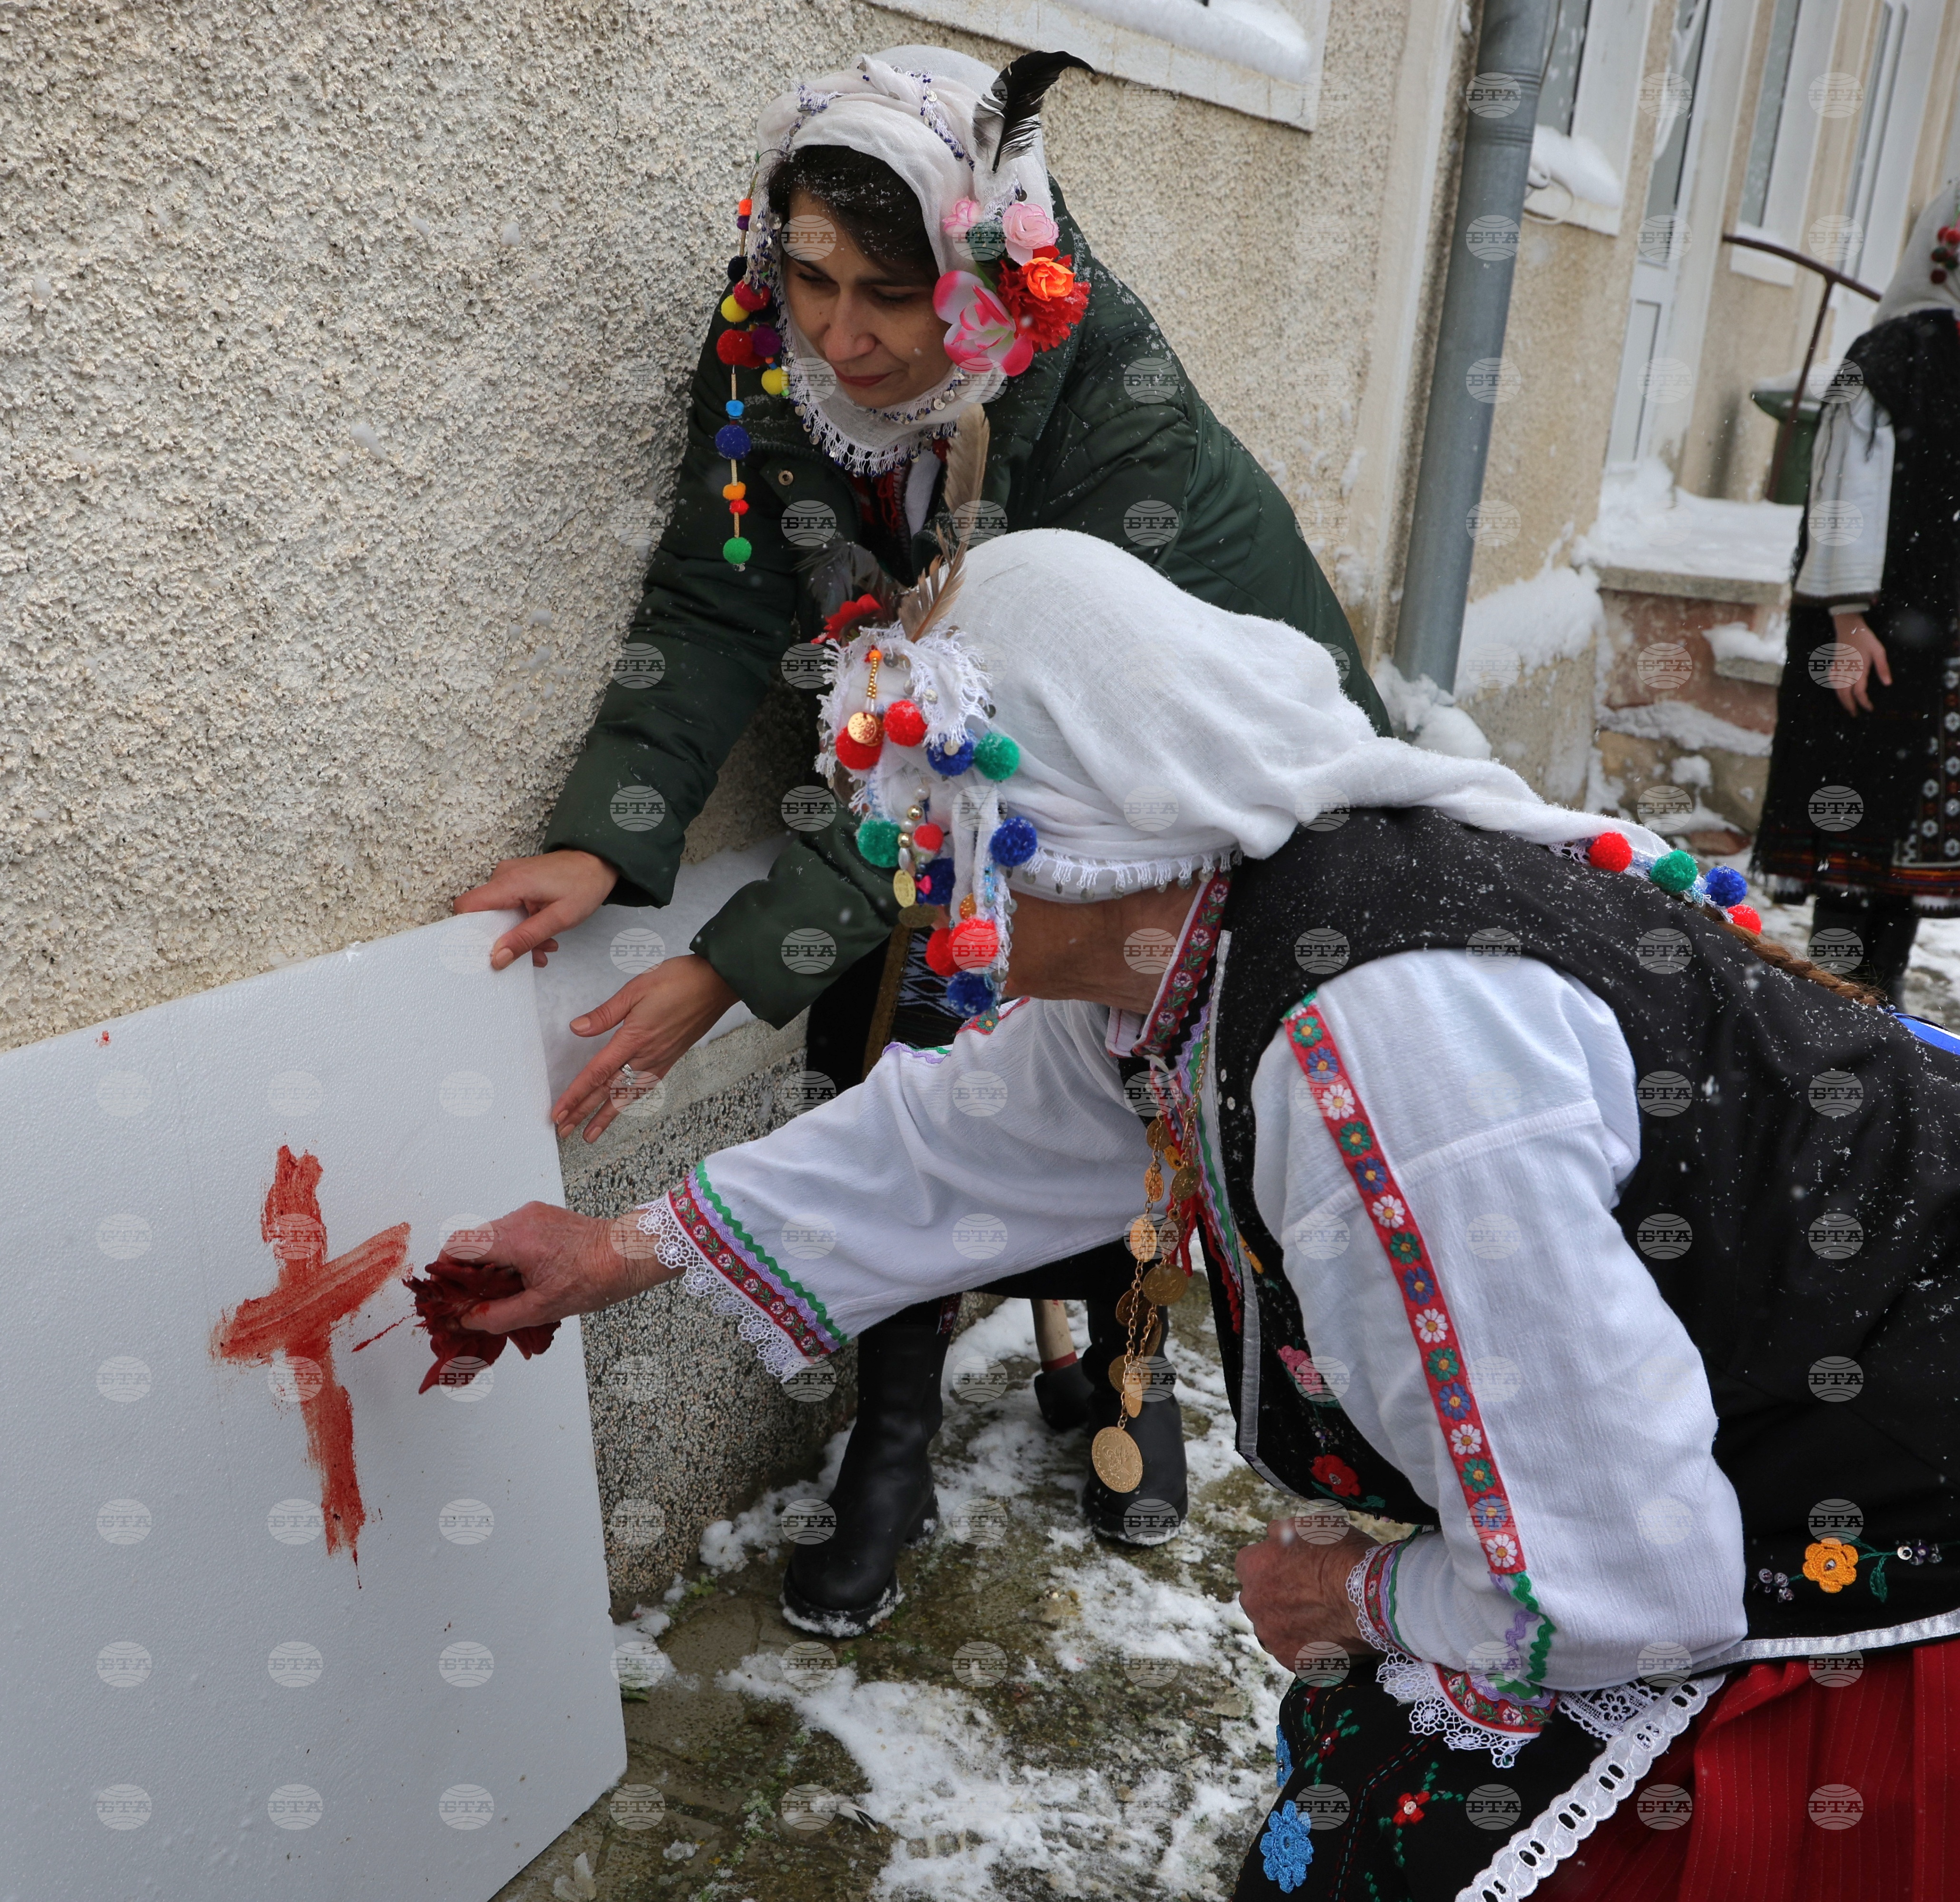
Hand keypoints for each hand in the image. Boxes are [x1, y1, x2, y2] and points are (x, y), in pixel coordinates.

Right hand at [454, 848, 618, 969]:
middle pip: (484, 915)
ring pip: (498, 915)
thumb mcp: (559, 918)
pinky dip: (522, 924)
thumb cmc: (584, 884)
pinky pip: (509, 907)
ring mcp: (509, 877)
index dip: (469, 932)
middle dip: (504, 941)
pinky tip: (543, 935)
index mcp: (510, 883)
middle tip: (531, 956)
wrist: (598, 861)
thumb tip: (497, 958)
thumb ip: (526, 938)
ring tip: (545, 946)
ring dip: (518, 935)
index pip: (467, 907)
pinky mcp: (516, 881)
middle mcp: (503, 876)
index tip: (485, 953)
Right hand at [454, 1201, 672, 1333]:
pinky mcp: (542, 1216)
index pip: (457, 1245)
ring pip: (490, 1236)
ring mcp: (532, 1214)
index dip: (445, 1270)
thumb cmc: (594, 1278)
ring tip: (500, 1291)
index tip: (448, 1293)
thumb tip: (466, 1320)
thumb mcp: (542, 1308)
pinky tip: (520, 1277)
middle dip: (465, 1271)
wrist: (629, 1254)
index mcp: (515, 1239)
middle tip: (472, 1299)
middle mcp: (520, 1219)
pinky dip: (506, 1253)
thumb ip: (497, 1316)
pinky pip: (510, 1232)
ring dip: (487, 1263)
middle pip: (471, 1241)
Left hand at [553, 954, 740, 1142]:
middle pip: (609, 1091)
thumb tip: (577, 1029)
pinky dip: (630, 1101)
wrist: (717, 984)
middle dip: (584, 1113)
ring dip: (606, 1116)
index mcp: (634, 1039)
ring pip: (628, 1095)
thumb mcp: (636, 989)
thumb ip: (605, 1013)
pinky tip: (622, 1106)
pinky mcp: (671, 1058)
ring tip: (590, 1134)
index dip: (576, 1095)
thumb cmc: (679, 980)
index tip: (559, 1113)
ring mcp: (660, 1060)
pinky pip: (645, 1087)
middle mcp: (647, 1056)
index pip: (597, 1073)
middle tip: (564, 1131)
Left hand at [1235, 1519, 1379, 1668]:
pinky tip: (1330, 1635)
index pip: (1250, 1564)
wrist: (1371, 1598)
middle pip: (1261, 1598)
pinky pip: (1296, 1651)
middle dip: (1279, 1595)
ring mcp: (1272, 1635)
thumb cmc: (1342, 1555)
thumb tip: (1273, 1533)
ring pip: (1276, 1627)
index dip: (1274, 1563)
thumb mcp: (1311, 1525)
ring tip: (1325, 1616)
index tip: (1295, 1566)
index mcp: (1251, 1566)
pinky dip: (1309, 1646)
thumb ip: (1283, 1529)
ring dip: (1292, 1622)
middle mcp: (1253, 1603)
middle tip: (1312, 1592)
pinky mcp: (1292, 1661)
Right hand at [1831, 612, 1890, 716]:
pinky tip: (1838, 692)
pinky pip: (1832, 682)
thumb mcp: (1878, 651)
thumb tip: (1887, 684)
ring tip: (1848, 707)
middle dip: (1850, 706)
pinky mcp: (1834, 666)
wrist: (1847, 627)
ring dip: (1841, 700)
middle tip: (1855, 714)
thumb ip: (1883, 668)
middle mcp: (1846, 672)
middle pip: (1845, 694)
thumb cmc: (1865, 638)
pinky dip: (1835, 690)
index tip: (1869, 709)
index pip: (1859, 692)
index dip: (1864, 702)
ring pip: (1837, 690)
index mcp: (1858, 669)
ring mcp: (1838, 669)